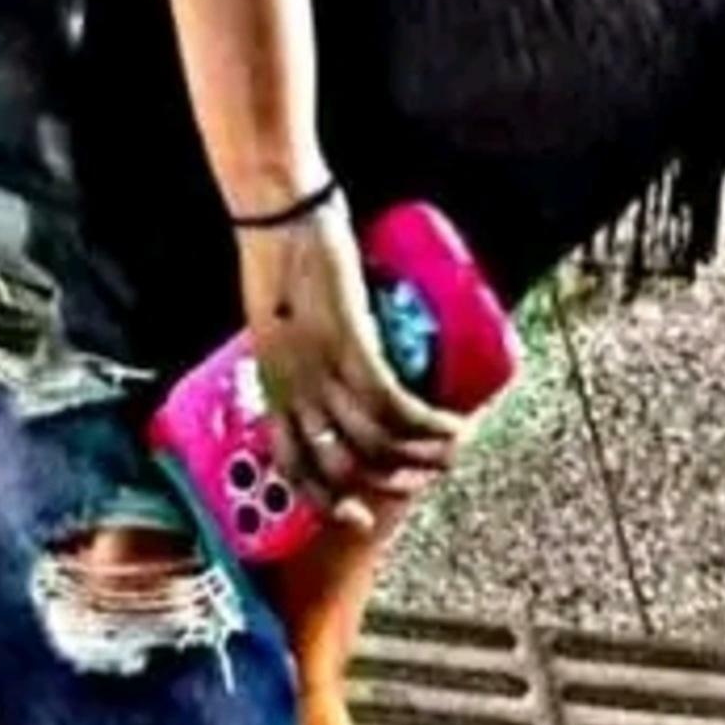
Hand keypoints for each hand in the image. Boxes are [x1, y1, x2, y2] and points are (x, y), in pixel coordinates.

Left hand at [232, 204, 464, 529]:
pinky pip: (394, 405)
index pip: (290, 464)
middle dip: (387, 485)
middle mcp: (293, 386)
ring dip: (421, 458)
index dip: (324, 501)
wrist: (277, 210)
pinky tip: (453, 423)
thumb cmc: (278, 254)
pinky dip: (429, 424)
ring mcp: (320, 367)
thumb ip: (300, 351)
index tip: (359, 514)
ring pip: (375, 444)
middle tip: (420, 479)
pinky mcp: (350, 343)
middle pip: (339, 468)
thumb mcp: (278, 320)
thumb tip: (337, 370)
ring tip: (450, 450)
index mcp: (271, 383)